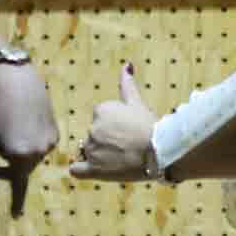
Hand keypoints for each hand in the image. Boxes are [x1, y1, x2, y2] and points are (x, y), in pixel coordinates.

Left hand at [0, 62, 56, 216]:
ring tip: (14, 131)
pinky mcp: (55, 135)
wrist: (21, 86)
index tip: (16, 217)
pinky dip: (33, 142)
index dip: (16, 203)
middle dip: (10, 166)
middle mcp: (37, 153)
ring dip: (22, 153)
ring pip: (32, 158)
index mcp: (18, 156)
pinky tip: (26, 126)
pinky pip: (41, 147)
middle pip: (22, 170)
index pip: (17, 185)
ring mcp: (49, 145)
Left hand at [70, 64, 163, 181]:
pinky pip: (76, 169)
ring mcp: (92, 149)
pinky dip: (82, 169)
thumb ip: (127, 84)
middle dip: (106, 141)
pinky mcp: (93, 168)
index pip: (100, 119)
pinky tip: (95, 169)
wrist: (159, 151)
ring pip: (89, 152)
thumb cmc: (150, 126)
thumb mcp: (137, 102)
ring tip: (121, 159)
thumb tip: (126, 65)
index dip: (113, 127)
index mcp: (101, 110)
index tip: (126, 132)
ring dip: (101, 156)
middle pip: (94, 136)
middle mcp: (93, 128)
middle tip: (127, 146)